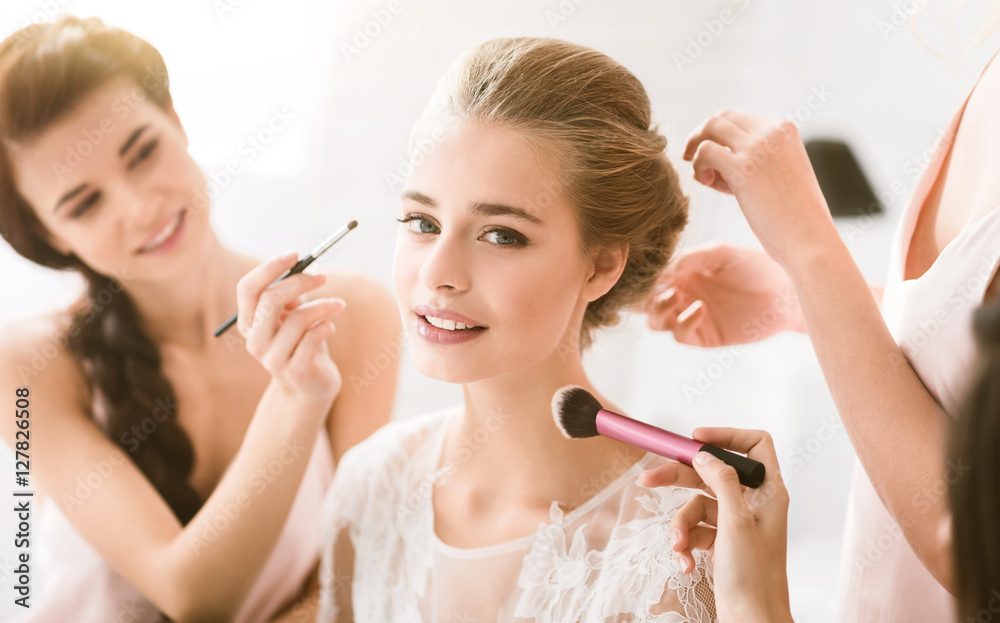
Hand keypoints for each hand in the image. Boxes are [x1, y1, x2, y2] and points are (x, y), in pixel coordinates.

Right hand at [236, 251, 343, 403]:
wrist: (310, 386)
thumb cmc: (302, 343)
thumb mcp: (293, 315)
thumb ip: (291, 295)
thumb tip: (300, 266)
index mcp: (249, 323)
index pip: (248, 288)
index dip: (270, 268)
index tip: (295, 254)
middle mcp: (254, 341)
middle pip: (271, 299)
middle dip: (301, 282)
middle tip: (324, 277)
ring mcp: (272, 359)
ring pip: (298, 319)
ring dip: (323, 306)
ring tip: (338, 305)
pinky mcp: (294, 371)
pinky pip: (313, 338)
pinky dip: (326, 326)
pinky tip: (330, 327)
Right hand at [638, 428, 792, 622]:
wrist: (751, 620)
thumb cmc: (755, 577)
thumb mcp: (735, 522)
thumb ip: (721, 481)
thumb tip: (705, 454)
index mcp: (768, 492)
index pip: (754, 445)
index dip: (726, 436)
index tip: (695, 439)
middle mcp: (753, 503)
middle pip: (710, 473)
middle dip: (678, 479)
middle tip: (648, 479)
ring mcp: (735, 523)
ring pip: (696, 504)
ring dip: (681, 525)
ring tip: (678, 545)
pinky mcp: (721, 542)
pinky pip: (695, 529)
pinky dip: (685, 542)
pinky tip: (685, 560)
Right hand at [644, 243, 804, 345]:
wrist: (786, 293)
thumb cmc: (756, 266)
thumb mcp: (719, 253)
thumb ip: (689, 258)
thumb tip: (661, 270)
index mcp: (682, 272)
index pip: (650, 277)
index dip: (643, 276)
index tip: (646, 271)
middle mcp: (682, 294)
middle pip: (644, 303)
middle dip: (642, 297)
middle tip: (654, 288)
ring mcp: (690, 316)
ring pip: (655, 322)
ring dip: (657, 311)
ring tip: (673, 297)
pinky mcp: (703, 336)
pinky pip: (679, 334)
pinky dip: (683, 322)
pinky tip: (700, 308)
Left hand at [684, 111, 837, 267]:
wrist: (810, 240)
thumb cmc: (794, 218)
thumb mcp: (777, 176)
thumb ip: (749, 161)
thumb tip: (701, 156)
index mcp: (785, 129)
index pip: (738, 119)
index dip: (720, 140)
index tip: (718, 166)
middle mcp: (773, 131)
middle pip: (721, 118)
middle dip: (702, 139)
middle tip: (697, 164)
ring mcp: (759, 146)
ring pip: (710, 126)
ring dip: (697, 150)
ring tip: (704, 178)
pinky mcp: (744, 167)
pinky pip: (705, 151)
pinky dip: (698, 166)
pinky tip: (707, 183)